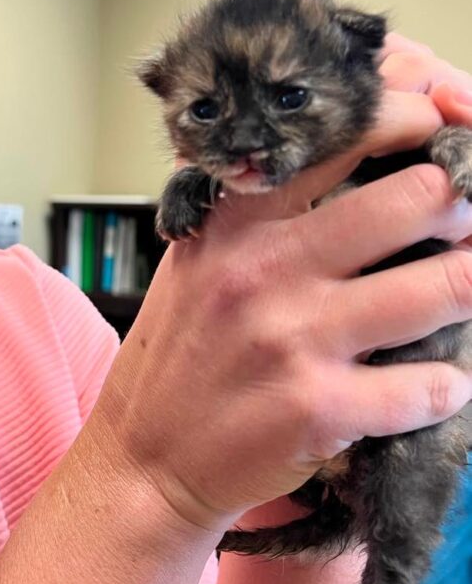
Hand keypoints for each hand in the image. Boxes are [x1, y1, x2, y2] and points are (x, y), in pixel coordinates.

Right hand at [89, 33, 471, 535]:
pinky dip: (447, 386)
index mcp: (237, 222)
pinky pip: (426, 387)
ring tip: (468, 291)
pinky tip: (440, 384)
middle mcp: (266, 269)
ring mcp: (293, 338)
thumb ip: (257, 214)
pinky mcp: (318, 409)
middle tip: (468, 221)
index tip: (439, 132)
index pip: (344, 139)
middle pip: (414, 200)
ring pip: (441, 289)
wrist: (144, 460)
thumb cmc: (179, 357)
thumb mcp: (198, 261)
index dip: (412, 123)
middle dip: (463, 205)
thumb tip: (351, 169)